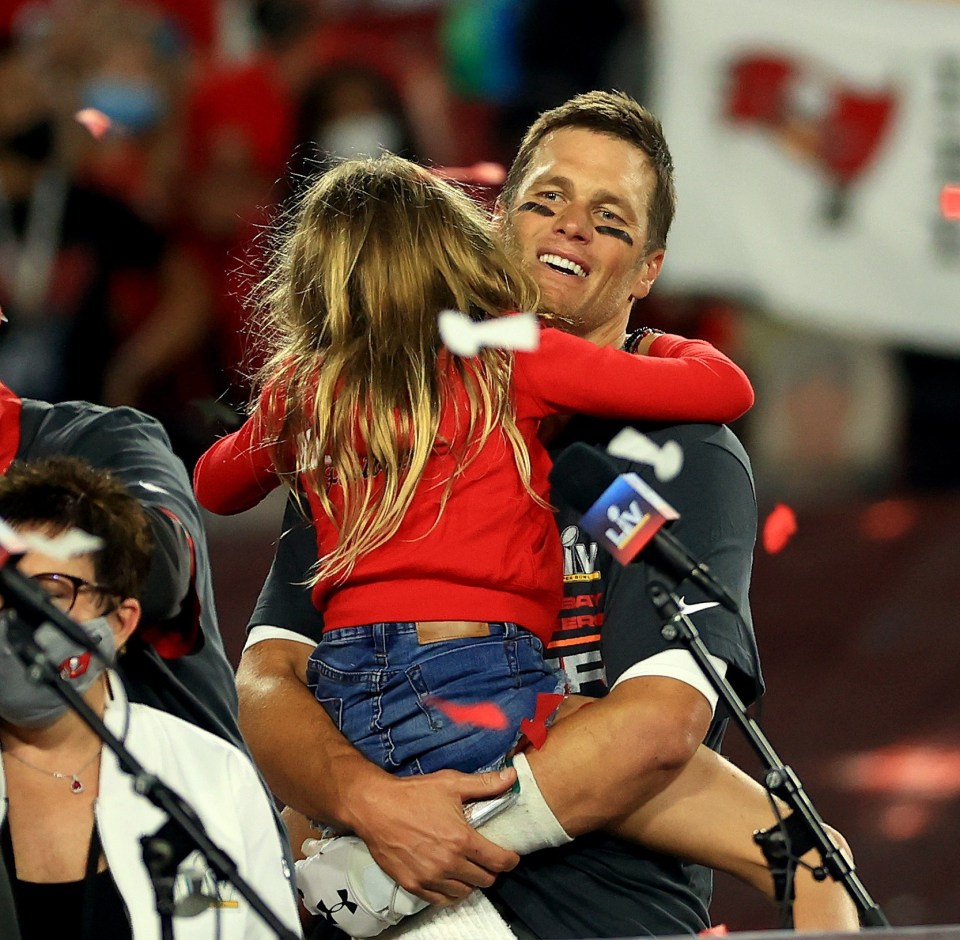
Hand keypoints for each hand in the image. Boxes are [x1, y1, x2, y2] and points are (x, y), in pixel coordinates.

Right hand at [346, 766, 520, 905]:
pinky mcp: (413, 885)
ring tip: (468, 867)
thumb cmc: (413, 794)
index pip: (499, 861)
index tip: (511, 856)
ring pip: (464, 892)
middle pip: (485, 880)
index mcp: (461, 840)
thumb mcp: (451, 783)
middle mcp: (448, 863)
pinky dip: (450, 892)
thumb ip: (484, 784)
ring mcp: (430, 877)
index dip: (510, 860)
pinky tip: (450, 878)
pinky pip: (442, 900)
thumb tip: (511, 776)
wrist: (375, 807)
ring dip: (470, 881)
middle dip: (491, 869)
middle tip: (486, 858)